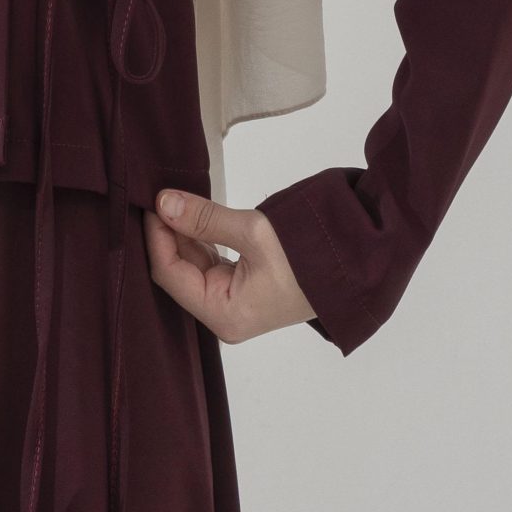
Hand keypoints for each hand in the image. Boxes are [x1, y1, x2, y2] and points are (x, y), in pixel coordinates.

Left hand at [143, 190, 317, 341]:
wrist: (358, 263)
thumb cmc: (311, 254)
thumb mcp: (255, 232)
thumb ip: (205, 219)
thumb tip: (164, 203)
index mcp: (224, 315)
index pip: (170, 275)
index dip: (157, 237)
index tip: (153, 202)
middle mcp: (224, 316)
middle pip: (178, 272)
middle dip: (168, 234)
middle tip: (161, 195)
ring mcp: (234, 304)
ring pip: (193, 265)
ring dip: (184, 234)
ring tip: (176, 200)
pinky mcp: (243, 290)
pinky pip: (210, 263)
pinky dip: (202, 238)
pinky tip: (195, 215)